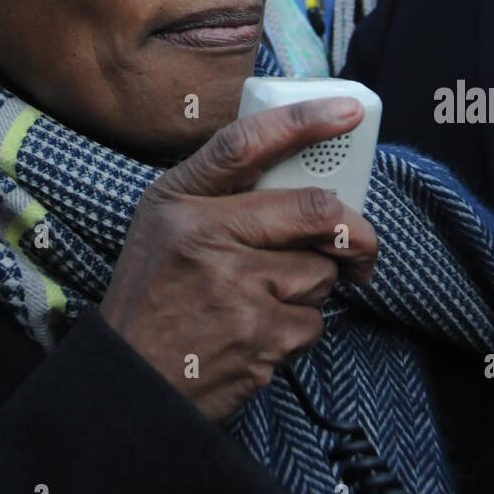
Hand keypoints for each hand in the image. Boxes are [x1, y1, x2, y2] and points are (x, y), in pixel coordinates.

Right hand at [99, 98, 377, 421]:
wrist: (132, 380)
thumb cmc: (155, 291)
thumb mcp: (164, 221)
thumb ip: (220, 189)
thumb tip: (299, 169)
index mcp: (180, 201)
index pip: (245, 145)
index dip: (303, 122)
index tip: (346, 113)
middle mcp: (206, 239)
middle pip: (311, 211)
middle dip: (352, 229)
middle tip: (360, 243)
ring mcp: (235, 292)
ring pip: (320, 272)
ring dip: (313, 285)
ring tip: (267, 296)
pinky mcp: (258, 341)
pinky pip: (313, 322)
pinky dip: (299, 328)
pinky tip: (261, 331)